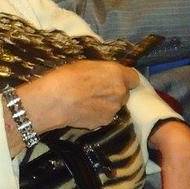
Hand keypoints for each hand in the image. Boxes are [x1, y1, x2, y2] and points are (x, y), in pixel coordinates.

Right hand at [18, 61, 138, 132]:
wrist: (55, 101)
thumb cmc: (67, 76)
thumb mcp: (85, 65)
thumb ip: (103, 72)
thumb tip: (107, 77)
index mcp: (117, 75)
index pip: (134, 78)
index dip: (125, 78)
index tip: (114, 79)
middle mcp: (120, 93)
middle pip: (124, 93)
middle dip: (114, 92)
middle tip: (98, 90)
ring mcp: (113, 110)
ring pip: (114, 106)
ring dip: (106, 103)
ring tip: (88, 102)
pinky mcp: (104, 123)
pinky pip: (105, 116)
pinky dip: (98, 114)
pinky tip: (84, 111)